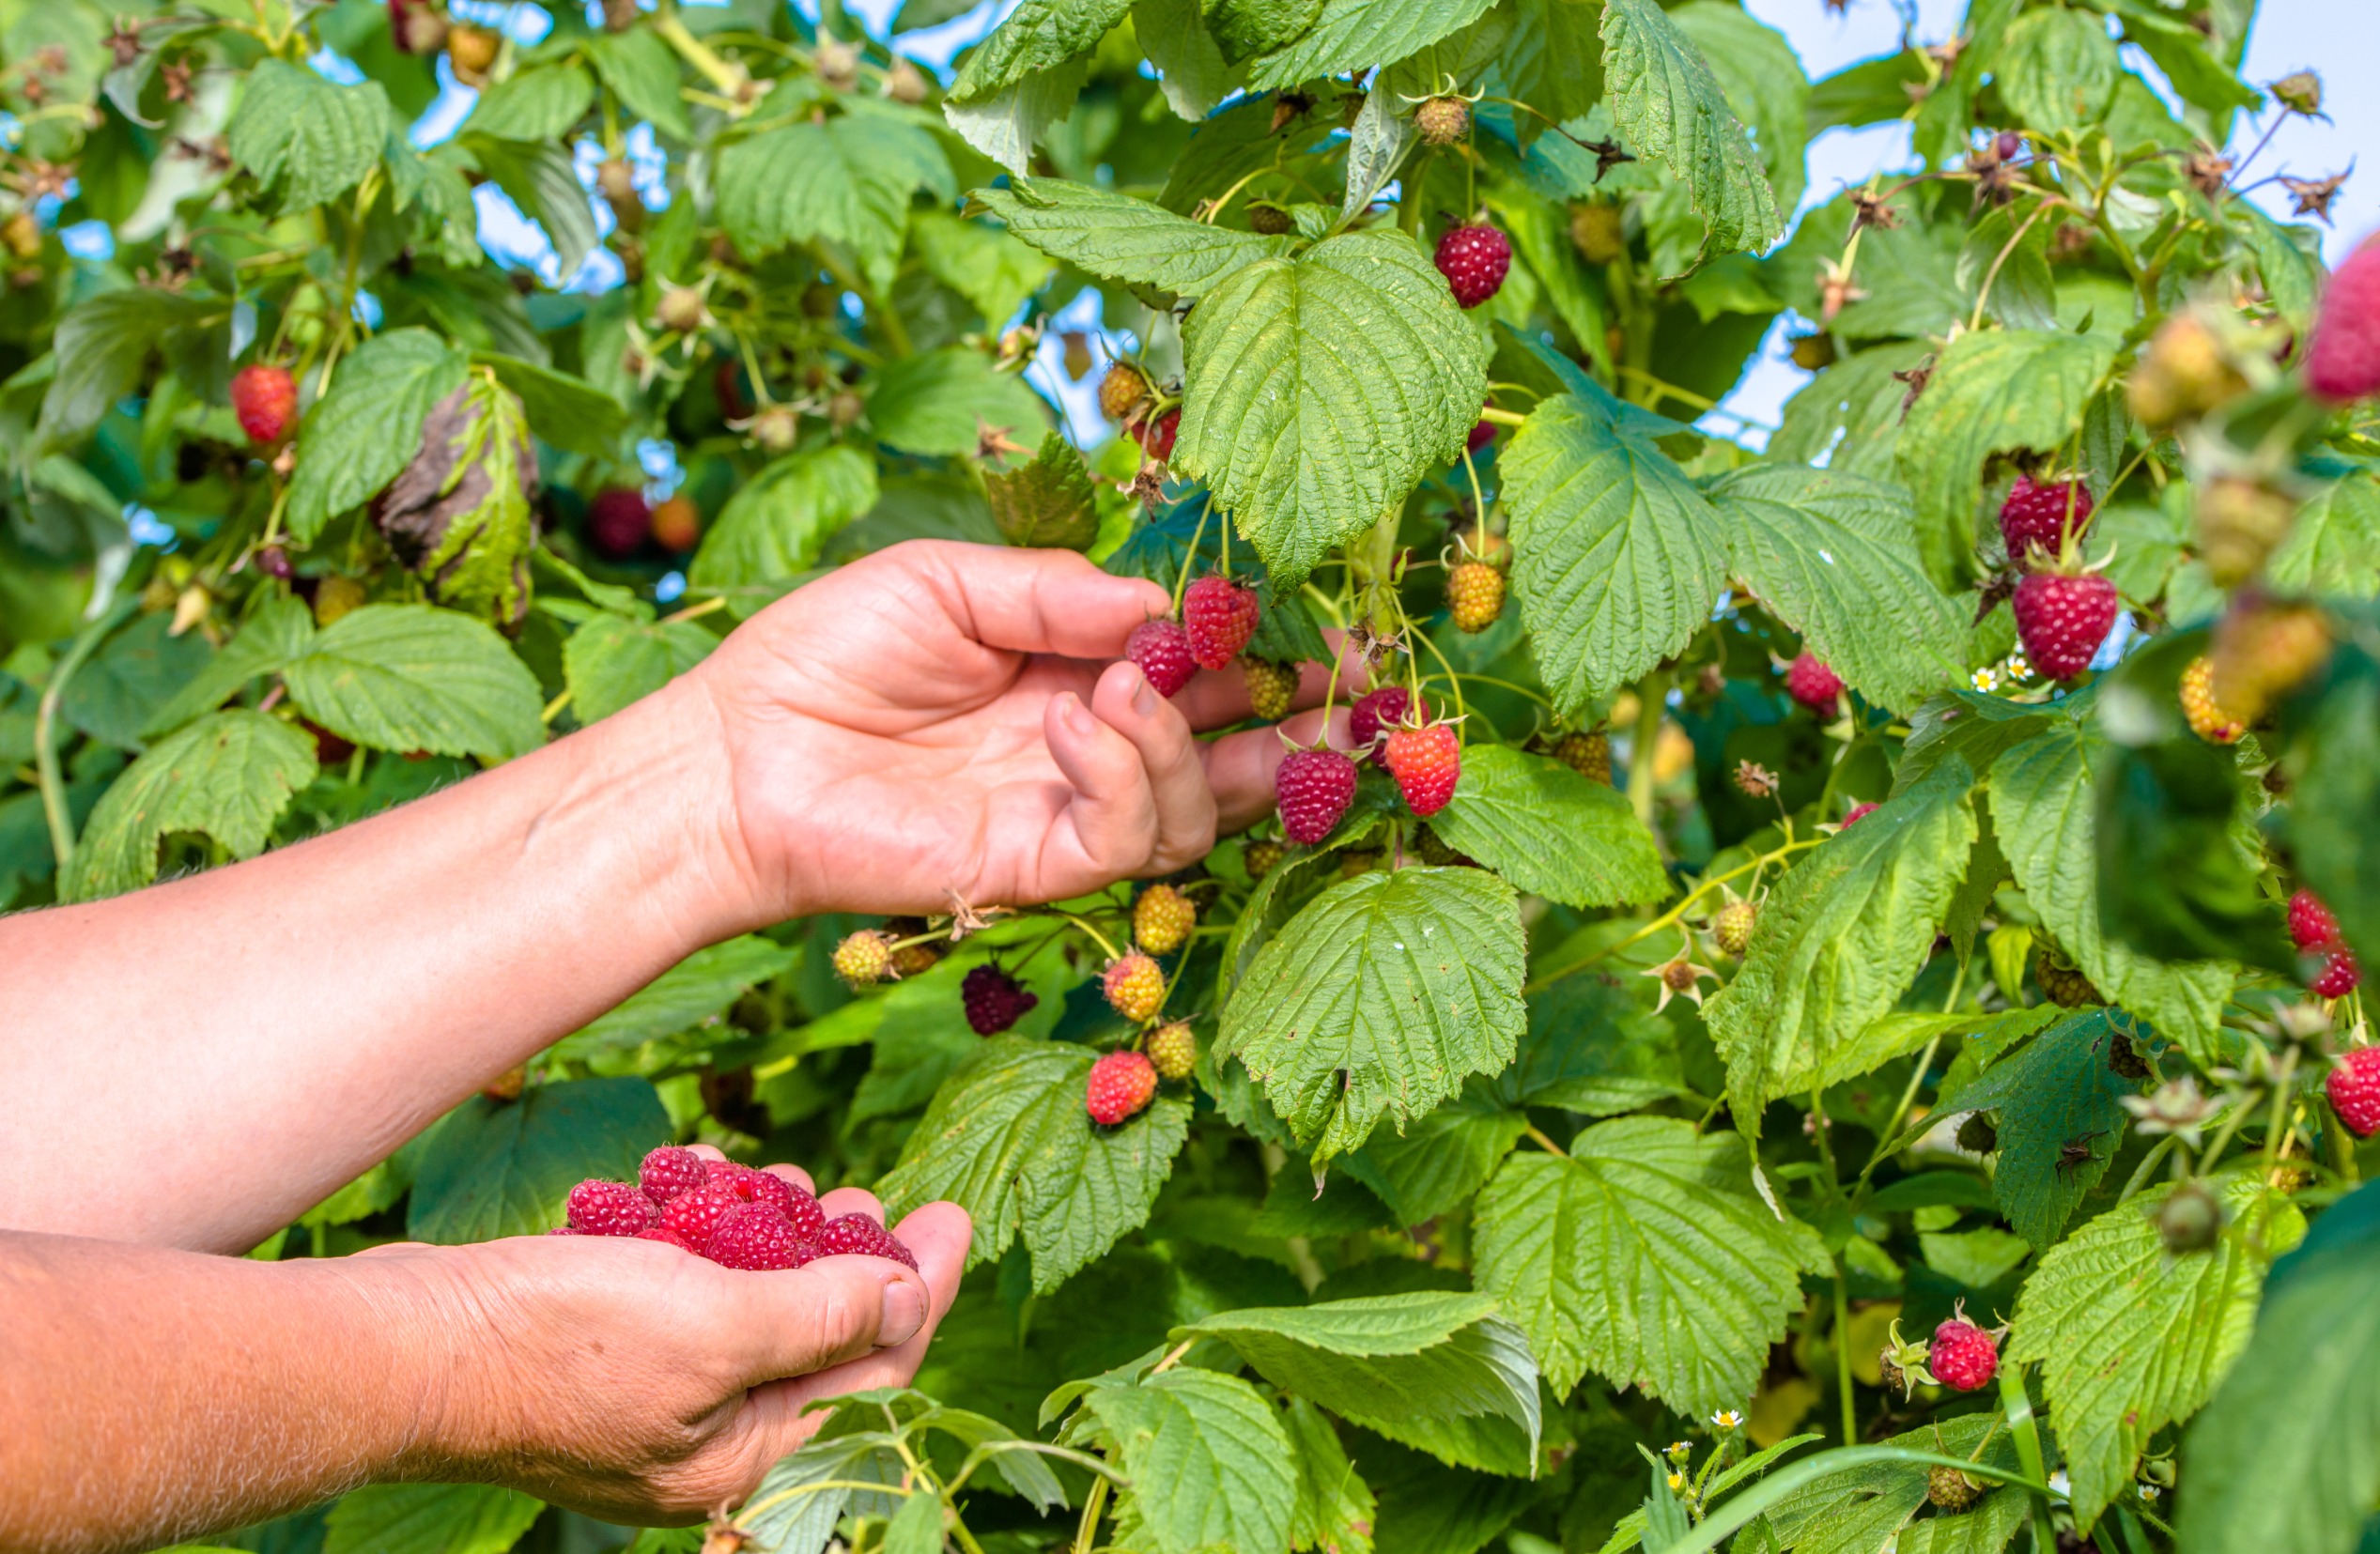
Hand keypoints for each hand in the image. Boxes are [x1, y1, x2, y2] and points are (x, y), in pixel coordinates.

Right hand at [392, 1168, 968, 1523]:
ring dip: (766, 1230)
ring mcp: (651, 1401)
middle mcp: (705, 1442)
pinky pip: (680, 1292)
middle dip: (842, 1254)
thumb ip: (820, 1318)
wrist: (403, 1343)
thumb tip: (907, 1299)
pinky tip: (688, 1179)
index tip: (953, 1212)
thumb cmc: (558, 1344)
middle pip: (815, 1341)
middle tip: (854, 1190)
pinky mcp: (604, 1355)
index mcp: (744, 1462)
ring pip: (747, 1304)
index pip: (873, 1374)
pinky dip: (695, 1234)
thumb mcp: (716, 1324)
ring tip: (768, 1176)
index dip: (922, 1286)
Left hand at [683, 540, 1349, 920]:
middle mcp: (1091, 748)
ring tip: (1121, 684)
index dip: (1270, 653)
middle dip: (1297, 726)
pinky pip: (1126, 838)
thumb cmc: (828, 656)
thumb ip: (1061, 592)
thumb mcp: (950, 583)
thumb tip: (1167, 606)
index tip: (1331, 629)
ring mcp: (1067, 813)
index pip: (1202, 670)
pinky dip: (1121, 774)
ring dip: (1181, 740)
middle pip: (1231, 752)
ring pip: (1194, 808)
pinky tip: (1070, 722)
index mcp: (1079, 670)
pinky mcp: (1036, 867)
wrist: (737, 753)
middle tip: (1350, 691)